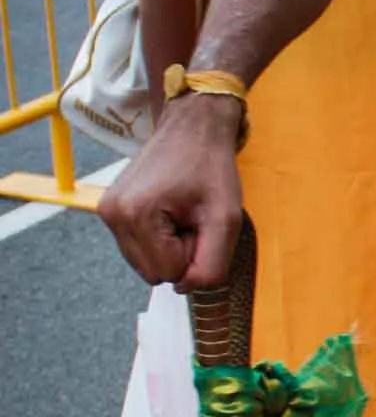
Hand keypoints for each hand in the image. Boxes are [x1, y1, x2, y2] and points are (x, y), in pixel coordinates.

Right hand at [98, 97, 242, 287]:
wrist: (192, 128)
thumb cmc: (210, 167)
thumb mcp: (226, 219)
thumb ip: (212, 265)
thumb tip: (185, 288)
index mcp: (135, 215)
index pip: (170, 274)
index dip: (194, 254)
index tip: (199, 221)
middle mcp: (113, 215)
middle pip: (155, 273)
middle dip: (180, 253)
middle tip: (192, 217)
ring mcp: (108, 212)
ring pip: (147, 264)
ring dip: (170, 246)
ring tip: (180, 212)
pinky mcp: (110, 211)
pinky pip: (139, 249)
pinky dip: (158, 238)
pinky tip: (169, 210)